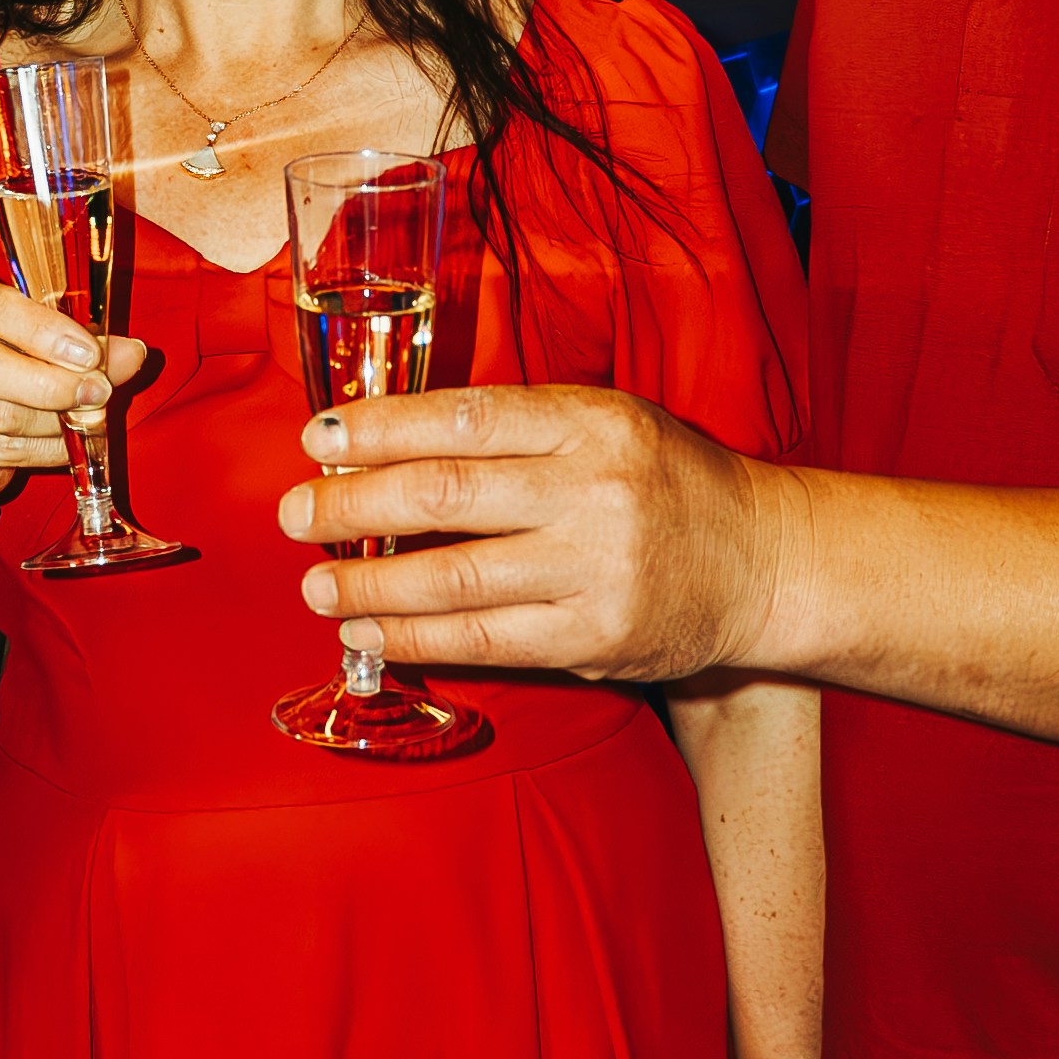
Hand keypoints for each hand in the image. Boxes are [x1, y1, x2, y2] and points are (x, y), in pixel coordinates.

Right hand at [0, 253, 140, 514]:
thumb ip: (76, 337)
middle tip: (98, 389)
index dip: (38, 328)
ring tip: (91, 414)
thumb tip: (132, 353)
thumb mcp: (31, 332)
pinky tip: (69, 441)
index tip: (88, 351)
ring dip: (53, 418)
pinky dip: (45, 448)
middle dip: (48, 381)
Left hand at [277, 382, 778, 683]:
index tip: (317, 438)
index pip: (463, 417)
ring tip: (316, 585)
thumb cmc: (666, 482)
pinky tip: (371, 634)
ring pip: (455, 578)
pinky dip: (417, 639)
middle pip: (445, 495)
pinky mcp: (596, 637)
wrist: (764, 561)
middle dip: (352, 505)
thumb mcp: (606, 421)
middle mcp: (594, 490)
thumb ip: (514, 430)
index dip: (379, 428)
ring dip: (369, 585)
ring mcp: (596, 568)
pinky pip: (485, 641)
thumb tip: (386, 447)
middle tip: (294, 513)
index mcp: (591, 421)